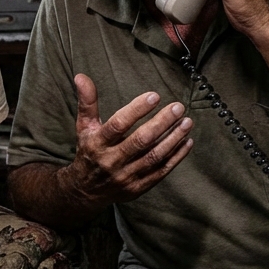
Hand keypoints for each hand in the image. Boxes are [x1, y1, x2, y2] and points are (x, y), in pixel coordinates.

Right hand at [63, 74, 194, 206]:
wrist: (85, 191)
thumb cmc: (88, 152)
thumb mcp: (84, 127)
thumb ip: (87, 102)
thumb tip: (81, 76)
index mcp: (97, 144)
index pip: (118, 125)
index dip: (136, 110)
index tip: (154, 96)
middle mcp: (111, 161)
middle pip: (141, 141)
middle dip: (162, 123)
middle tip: (178, 107)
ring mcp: (126, 176)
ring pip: (154, 156)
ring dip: (173, 139)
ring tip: (187, 122)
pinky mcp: (138, 187)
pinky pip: (161, 171)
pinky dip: (176, 157)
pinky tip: (187, 142)